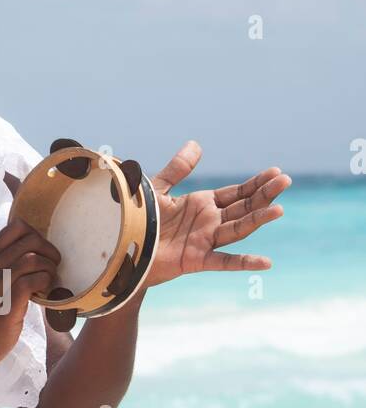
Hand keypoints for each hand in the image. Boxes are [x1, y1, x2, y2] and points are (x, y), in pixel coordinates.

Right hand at [0, 216, 60, 368]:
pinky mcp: (5, 303)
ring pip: (33, 258)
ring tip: (47, 283)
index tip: (41, 254)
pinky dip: (45, 284)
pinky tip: (43, 294)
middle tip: (51, 269)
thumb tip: (38, 252)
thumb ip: (6, 264)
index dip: (38, 235)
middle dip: (50, 252)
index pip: (17, 226)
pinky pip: (32, 280)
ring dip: (49, 270)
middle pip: (31, 239)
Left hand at [147, 142, 290, 285]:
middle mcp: (209, 222)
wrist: (124, 247)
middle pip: (243, 208)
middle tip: (285, 181)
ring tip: (278, 209)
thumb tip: (196, 144)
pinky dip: (244, 262)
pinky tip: (266, 262)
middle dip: (264, 195)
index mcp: (202, 204)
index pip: (237, 193)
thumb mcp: (159, 189)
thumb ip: (178, 169)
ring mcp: (205, 241)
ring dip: (258, 220)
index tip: (276, 172)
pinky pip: (224, 261)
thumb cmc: (139, 220)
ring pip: (238, 229)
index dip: (256, 183)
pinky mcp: (196, 260)